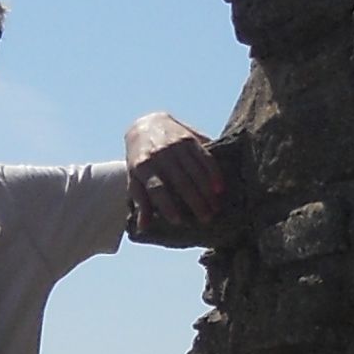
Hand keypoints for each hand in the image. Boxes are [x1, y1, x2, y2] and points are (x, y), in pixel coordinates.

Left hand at [124, 112, 226, 235]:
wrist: (146, 125)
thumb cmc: (140, 160)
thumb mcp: (134, 178)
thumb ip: (141, 201)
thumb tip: (143, 228)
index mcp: (144, 167)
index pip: (157, 189)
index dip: (167, 205)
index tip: (178, 221)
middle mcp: (160, 155)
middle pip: (180, 182)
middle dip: (194, 201)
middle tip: (206, 219)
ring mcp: (176, 146)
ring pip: (195, 171)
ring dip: (207, 190)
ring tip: (215, 208)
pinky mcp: (190, 139)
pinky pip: (205, 157)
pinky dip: (213, 173)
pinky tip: (220, 187)